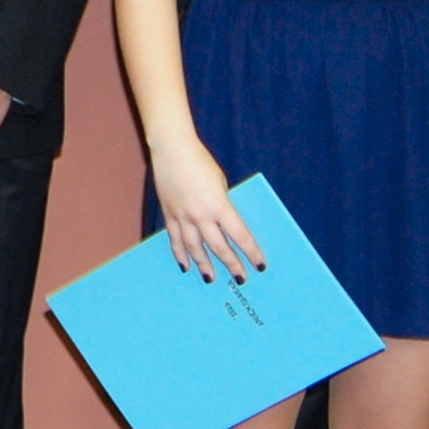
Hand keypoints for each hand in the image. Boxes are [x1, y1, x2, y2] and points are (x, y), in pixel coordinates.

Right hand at [148, 135, 266, 282]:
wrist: (172, 148)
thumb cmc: (200, 161)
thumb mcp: (220, 182)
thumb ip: (222, 204)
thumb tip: (224, 224)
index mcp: (219, 205)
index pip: (240, 235)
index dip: (251, 252)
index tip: (260, 265)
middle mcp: (200, 215)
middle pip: (218, 247)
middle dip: (231, 264)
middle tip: (240, 278)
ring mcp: (182, 216)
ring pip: (194, 248)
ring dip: (204, 265)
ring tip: (211, 279)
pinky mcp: (169, 213)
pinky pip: (174, 239)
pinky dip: (180, 253)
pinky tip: (185, 266)